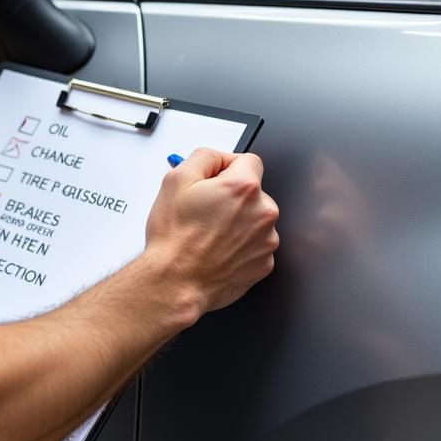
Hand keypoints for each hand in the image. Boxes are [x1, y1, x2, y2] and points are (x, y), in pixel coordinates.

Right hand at [145, 148, 279, 316]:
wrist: (175, 282)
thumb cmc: (174, 238)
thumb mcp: (175, 180)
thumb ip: (203, 157)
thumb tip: (215, 158)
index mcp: (244, 188)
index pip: (248, 160)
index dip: (226, 167)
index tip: (213, 180)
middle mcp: (263, 213)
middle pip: (252, 191)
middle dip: (231, 196)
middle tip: (204, 210)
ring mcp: (267, 241)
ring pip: (254, 219)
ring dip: (236, 221)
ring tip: (208, 234)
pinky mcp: (264, 264)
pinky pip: (255, 244)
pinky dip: (239, 245)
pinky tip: (217, 249)